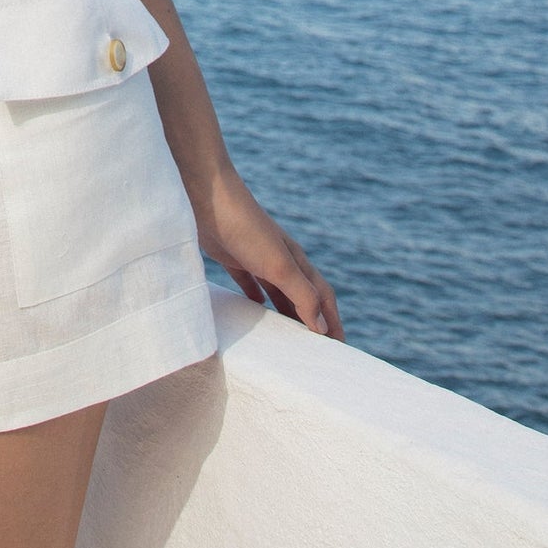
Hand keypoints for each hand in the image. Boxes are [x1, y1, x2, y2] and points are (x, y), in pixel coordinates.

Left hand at [195, 167, 343, 340]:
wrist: (207, 197)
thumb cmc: (246, 228)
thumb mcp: (279, 265)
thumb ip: (301, 294)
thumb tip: (323, 326)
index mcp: (296, 261)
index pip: (323, 296)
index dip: (333, 321)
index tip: (340, 348)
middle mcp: (280, 259)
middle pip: (302, 295)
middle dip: (312, 321)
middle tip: (316, 350)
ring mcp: (256, 256)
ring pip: (277, 291)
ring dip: (286, 312)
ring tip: (288, 337)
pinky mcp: (232, 256)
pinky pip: (248, 282)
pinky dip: (254, 297)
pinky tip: (253, 308)